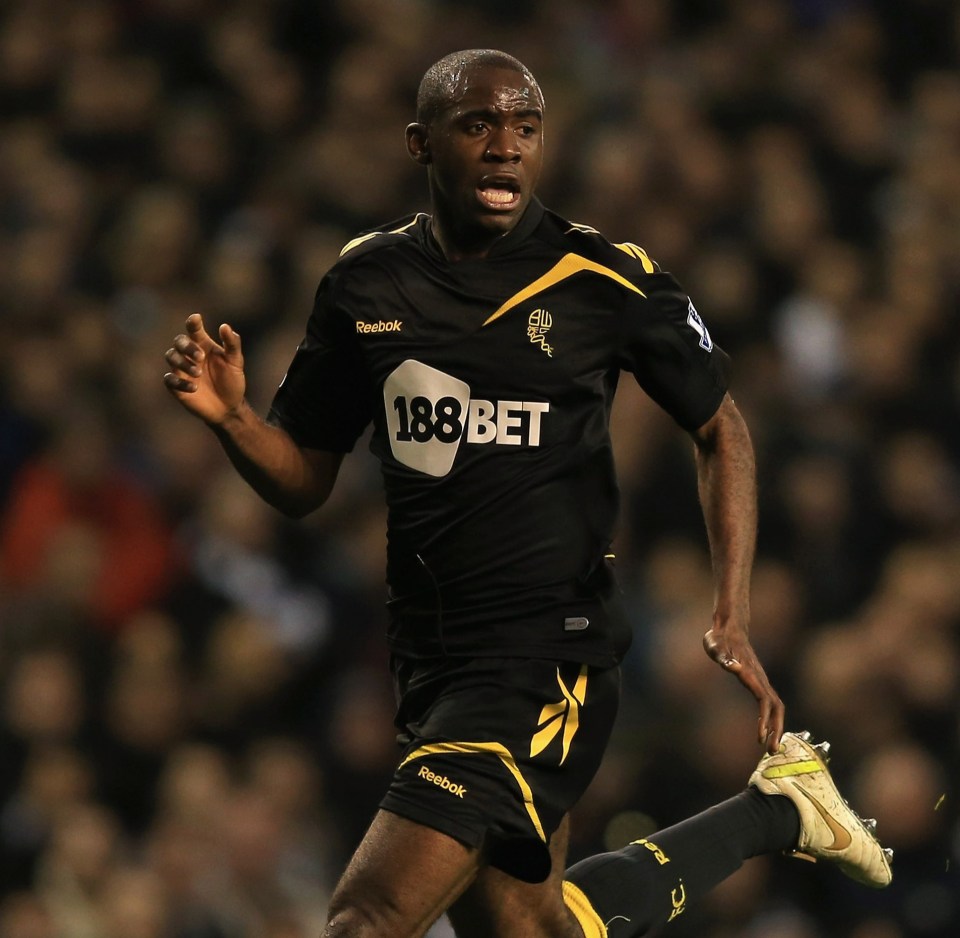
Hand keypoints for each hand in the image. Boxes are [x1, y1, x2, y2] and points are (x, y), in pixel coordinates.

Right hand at [163, 313, 245, 425]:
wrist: (228, 407)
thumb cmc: (232, 381)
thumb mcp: (236, 362)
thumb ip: (232, 344)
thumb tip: (224, 326)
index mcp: (203, 345)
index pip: (194, 329)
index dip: (193, 322)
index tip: (196, 319)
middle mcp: (190, 354)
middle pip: (179, 341)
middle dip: (187, 347)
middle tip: (201, 357)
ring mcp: (182, 369)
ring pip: (171, 356)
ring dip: (183, 363)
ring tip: (198, 373)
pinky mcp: (177, 386)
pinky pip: (169, 379)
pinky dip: (180, 382)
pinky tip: (195, 388)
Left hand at [703, 625, 784, 753]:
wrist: (729, 628)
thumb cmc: (719, 639)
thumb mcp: (715, 646)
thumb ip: (724, 657)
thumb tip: (734, 667)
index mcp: (750, 673)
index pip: (763, 700)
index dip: (764, 719)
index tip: (762, 736)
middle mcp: (760, 678)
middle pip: (776, 707)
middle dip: (776, 729)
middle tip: (772, 750)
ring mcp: (761, 680)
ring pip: (776, 707)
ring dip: (776, 726)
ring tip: (771, 747)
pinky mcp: (759, 682)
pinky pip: (770, 704)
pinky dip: (771, 719)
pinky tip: (766, 731)